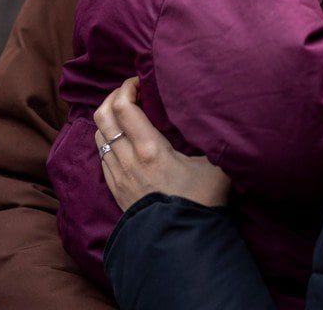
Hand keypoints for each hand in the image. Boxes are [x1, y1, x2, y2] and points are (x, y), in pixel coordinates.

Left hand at [93, 77, 231, 210]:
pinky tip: (123, 140)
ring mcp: (117, 175)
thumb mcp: (217, 167)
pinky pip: (102, 155)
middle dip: (112, 97)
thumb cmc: (200, 202)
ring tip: (127, 113)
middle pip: (103, 116)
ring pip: (99, 135)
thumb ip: (216, 141)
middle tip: (130, 92)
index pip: (124, 107)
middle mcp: (127, 159)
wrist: (180, 241)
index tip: (139, 81)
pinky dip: (108, 139)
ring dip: (108, 118)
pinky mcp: (114, 189)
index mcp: (150, 149)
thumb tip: (224, 120)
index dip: (127, 87)